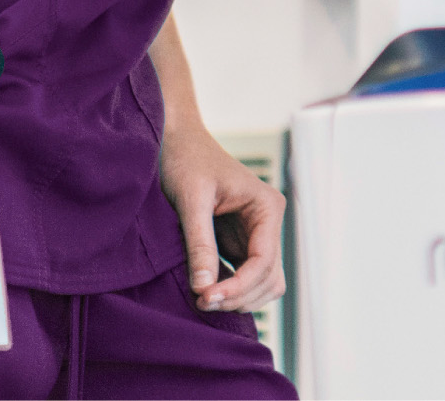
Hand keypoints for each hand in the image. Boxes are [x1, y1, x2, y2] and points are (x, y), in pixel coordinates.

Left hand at [159, 122, 285, 312]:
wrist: (176, 142)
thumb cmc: (186, 160)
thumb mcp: (191, 199)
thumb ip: (200, 243)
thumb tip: (204, 288)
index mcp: (266, 206)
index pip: (264, 261)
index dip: (239, 287)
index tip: (206, 298)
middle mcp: (267, 222)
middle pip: (268, 278)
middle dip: (239, 296)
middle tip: (201, 303)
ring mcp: (255, 234)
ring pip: (262, 284)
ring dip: (238, 298)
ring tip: (203, 300)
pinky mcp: (238, 243)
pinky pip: (244, 278)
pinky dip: (230, 291)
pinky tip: (205, 291)